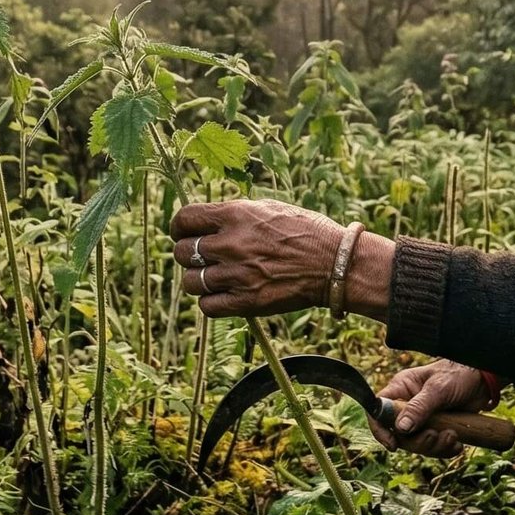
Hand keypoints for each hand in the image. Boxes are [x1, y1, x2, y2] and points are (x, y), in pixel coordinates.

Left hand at [171, 199, 341, 317]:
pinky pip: (207, 306)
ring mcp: (238, 274)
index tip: (183, 233)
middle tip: (200, 258)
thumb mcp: (269, 208)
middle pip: (181, 252)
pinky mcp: (247, 301)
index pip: (185, 218)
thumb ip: (235, 213)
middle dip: (186, 255)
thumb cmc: (306, 231)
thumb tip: (208, 218)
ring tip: (212, 278)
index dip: (179, 227)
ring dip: (197, 280)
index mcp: (236, 214)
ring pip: (191, 281)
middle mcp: (231, 243)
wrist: (335, 263)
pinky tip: (222, 295)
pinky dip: (210, 302)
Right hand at [367, 359, 495, 457]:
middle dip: (418, 441)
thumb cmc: (458, 375)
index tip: (393, 444)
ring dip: (435, 446)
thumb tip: (400, 428)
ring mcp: (422, 418)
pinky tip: (457, 443)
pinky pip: (433, 447)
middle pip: (399, 434)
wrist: (484, 382)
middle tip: (436, 436)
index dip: (380, 429)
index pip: (378, 410)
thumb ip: (419, 407)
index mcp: (401, 389)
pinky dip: (445, 449)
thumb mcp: (438, 389)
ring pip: (417, 443)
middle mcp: (407, 405)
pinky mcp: (437, 428)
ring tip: (453, 435)